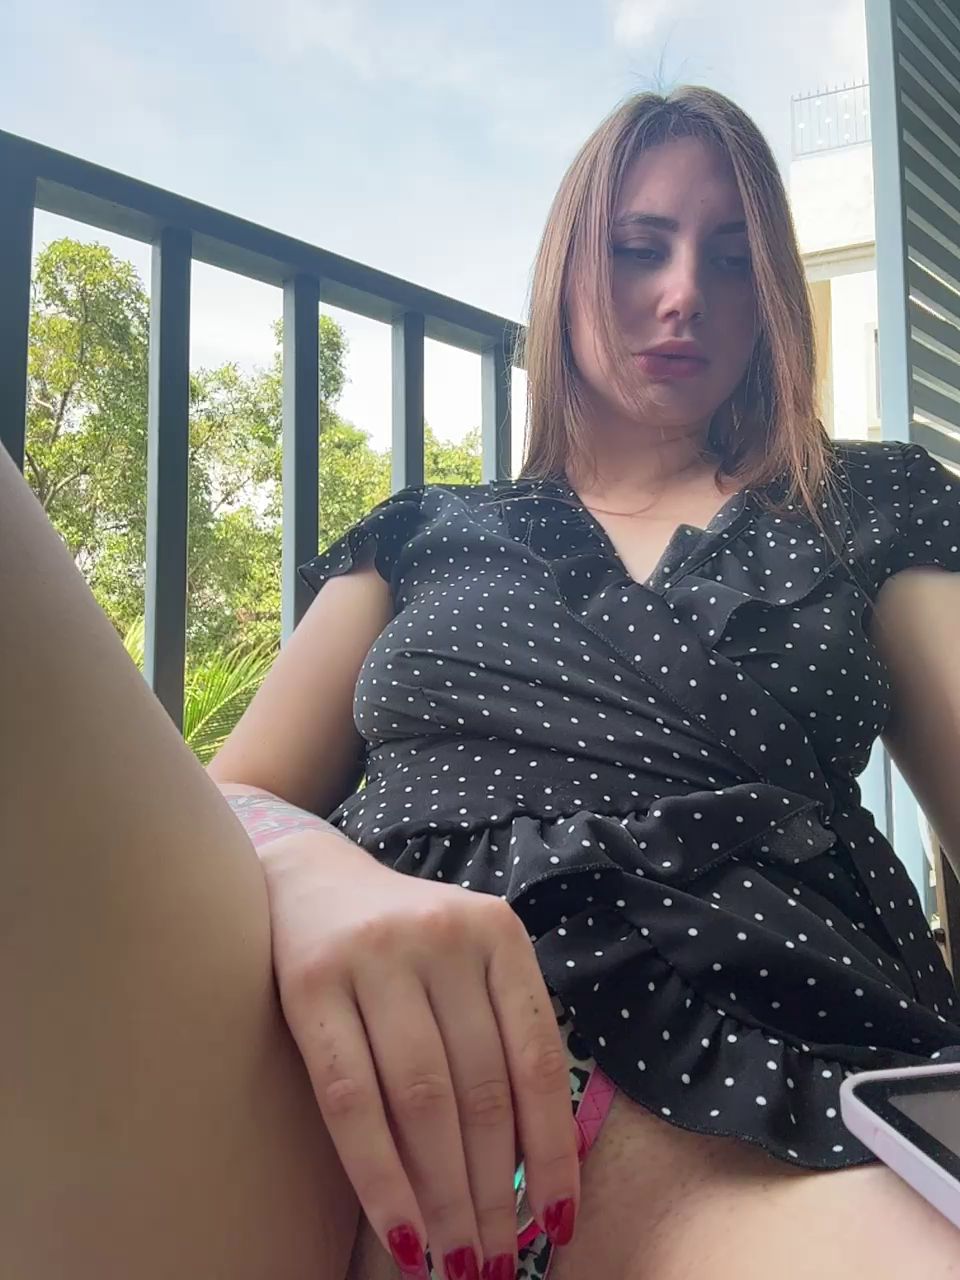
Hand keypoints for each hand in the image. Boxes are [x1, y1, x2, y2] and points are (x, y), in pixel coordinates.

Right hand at [259, 833, 578, 1278]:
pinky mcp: (312, 982)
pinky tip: (400, 1232)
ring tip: (454, 1262)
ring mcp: (376, 955)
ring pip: (422, 1101)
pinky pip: (352, 1100)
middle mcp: (443, 936)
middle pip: (481, 1089)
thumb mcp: (466, 960)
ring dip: (443, 1196)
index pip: (539, 1060)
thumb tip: (535, 1165)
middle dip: (493, 1191)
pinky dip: (381, 1177)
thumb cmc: (404, 942)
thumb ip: (501, 1031)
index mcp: (497, 934)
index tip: (556, 1225)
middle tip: (494, 1263)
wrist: (304, 877)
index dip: (553, 1152)